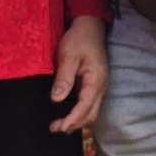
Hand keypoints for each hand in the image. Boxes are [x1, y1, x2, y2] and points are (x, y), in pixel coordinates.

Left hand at [49, 16, 108, 133]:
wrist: (89, 26)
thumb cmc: (79, 39)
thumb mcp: (69, 55)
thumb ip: (64, 77)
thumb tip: (57, 99)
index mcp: (96, 80)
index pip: (85, 107)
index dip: (73, 119)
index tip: (60, 127)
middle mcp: (100, 86)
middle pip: (91, 114)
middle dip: (74, 124)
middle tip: (54, 128)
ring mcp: (98, 86)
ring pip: (91, 111)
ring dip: (76, 120)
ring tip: (58, 125)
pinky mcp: (93, 85)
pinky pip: (88, 104)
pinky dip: (78, 112)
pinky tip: (66, 113)